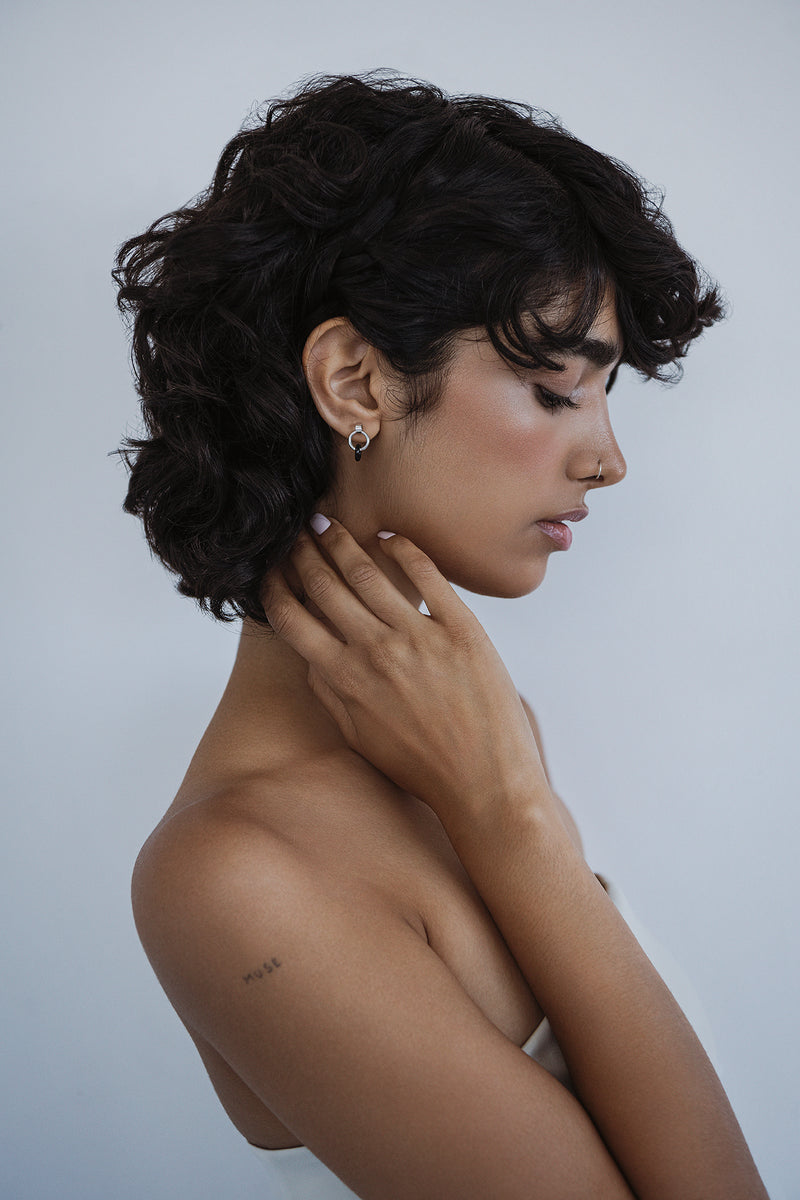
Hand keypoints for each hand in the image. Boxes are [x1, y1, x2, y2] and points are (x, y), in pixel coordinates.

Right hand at [261, 517, 547, 826]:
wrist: (486, 783)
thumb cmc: (422, 768)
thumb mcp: (360, 738)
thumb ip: (331, 694)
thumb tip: (312, 657)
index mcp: (345, 679)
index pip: (293, 618)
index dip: (275, 586)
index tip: (271, 567)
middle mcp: (376, 651)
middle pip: (326, 585)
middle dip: (304, 552)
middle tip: (296, 530)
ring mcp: (419, 636)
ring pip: (368, 573)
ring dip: (342, 543)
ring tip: (328, 524)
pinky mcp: (461, 628)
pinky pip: (427, 575)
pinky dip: (403, 548)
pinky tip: (388, 537)